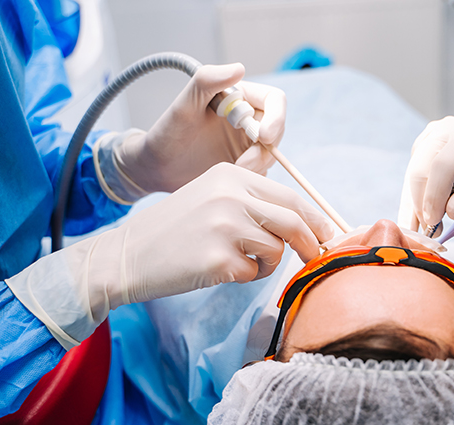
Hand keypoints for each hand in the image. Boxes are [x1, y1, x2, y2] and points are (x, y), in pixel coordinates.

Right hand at [6, 163, 333, 348]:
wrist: (125, 255)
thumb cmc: (173, 230)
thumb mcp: (210, 195)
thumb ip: (250, 197)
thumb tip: (302, 216)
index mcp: (231, 176)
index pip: (290, 196)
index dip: (316, 218)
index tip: (327, 234)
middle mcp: (230, 195)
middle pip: (294, 221)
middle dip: (312, 243)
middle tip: (317, 257)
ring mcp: (225, 226)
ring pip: (277, 249)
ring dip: (269, 263)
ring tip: (242, 262)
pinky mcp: (218, 258)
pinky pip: (254, 274)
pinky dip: (246, 277)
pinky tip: (219, 270)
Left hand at [118, 64, 286, 192]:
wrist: (156, 168)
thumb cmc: (166, 133)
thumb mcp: (183, 106)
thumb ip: (207, 81)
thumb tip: (239, 67)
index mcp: (238, 97)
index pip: (274, 101)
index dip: (277, 118)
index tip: (264, 137)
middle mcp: (247, 118)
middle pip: (277, 130)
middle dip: (264, 150)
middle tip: (242, 165)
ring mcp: (248, 143)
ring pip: (272, 154)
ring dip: (257, 166)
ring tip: (230, 172)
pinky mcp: (246, 165)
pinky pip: (262, 172)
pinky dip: (252, 177)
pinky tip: (230, 179)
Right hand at [397, 115, 453, 233]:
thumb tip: (448, 213)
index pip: (442, 165)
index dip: (435, 195)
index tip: (432, 221)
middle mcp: (442, 131)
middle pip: (420, 170)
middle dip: (420, 204)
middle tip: (428, 231)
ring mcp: (428, 137)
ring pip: (411, 175)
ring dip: (413, 205)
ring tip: (421, 230)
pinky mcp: (419, 147)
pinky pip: (410, 176)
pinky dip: (412, 200)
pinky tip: (416, 220)